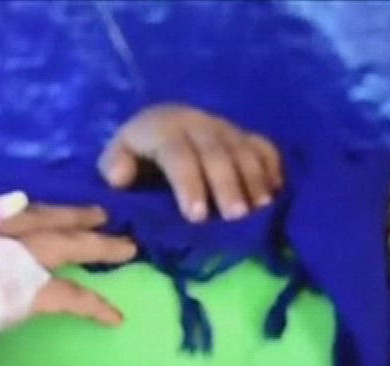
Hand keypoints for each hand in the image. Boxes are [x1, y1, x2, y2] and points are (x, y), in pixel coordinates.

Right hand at [0, 202, 137, 361]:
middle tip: (104, 218)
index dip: (34, 210)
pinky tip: (116, 317)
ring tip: (126, 249)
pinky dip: (95, 306)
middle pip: (45, 219)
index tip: (51, 208)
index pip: (8, 210)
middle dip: (76, 219)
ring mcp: (10, 258)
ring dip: (98, 248)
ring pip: (68, 249)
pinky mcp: (24, 292)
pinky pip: (71, 298)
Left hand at [100, 104, 283, 222]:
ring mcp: (224, 127)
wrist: (161, 128)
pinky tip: (276, 194)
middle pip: (216, 153)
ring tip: (261, 210)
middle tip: (236, 218)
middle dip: (227, 186)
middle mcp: (197, 123)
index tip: (197, 216)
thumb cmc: (137, 158)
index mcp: (162, 128)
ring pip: (243, 150)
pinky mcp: (244, 135)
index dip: (188, 184)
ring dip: (254, 180)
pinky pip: (264, 147)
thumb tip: (119, 177)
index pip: (178, 154)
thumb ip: (113, 166)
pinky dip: (273, 169)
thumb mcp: (116, 158)